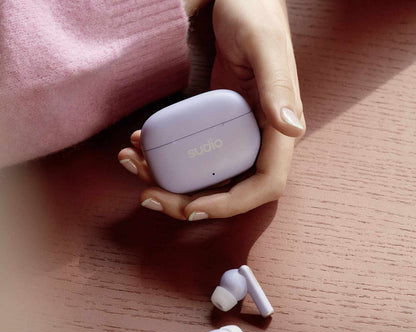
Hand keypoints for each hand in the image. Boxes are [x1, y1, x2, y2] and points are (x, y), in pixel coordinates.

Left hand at [118, 0, 304, 220]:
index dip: (231, 204)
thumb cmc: (255, 15)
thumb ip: (278, 86)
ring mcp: (234, 134)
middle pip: (229, 189)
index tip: (192, 207)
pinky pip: (191, 154)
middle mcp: (259, 139)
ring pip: (205, 176)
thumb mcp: (264, 46)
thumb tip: (291, 130)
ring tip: (133, 163)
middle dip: (187, 200)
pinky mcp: (214, 126)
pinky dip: (164, 157)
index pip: (264, 184)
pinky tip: (139, 143)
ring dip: (168, 181)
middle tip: (148, 195)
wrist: (238, 1)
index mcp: (279, 129)